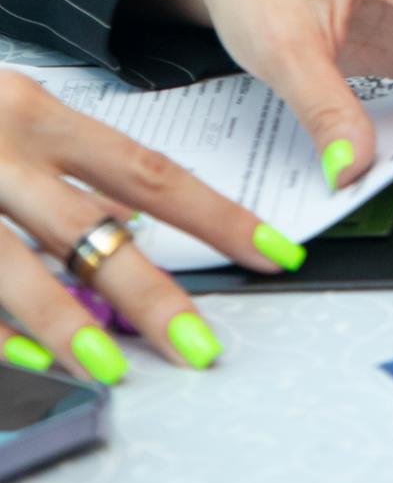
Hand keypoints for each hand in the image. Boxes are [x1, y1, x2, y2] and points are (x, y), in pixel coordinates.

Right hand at [0, 68, 294, 383]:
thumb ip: (65, 178)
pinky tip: (22, 365)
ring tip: (108, 370)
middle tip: (202, 346)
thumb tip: (132, 240)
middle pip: (91, 224)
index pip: (149, 171)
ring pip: (13, 261)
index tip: (276, 254)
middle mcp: (0, 143)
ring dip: (65, 320)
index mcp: (39, 113)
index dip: (217, 215)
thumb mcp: (10, 123)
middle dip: (152, 291)